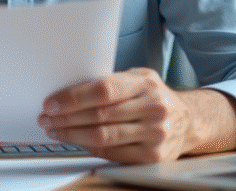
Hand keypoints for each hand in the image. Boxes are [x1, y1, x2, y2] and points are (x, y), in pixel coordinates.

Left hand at [37, 67, 193, 162]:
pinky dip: (88, 148)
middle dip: (66, 118)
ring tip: (55, 130)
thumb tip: (71, 90)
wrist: (188, 121)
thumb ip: (111, 82)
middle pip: (99, 115)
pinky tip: (77, 141)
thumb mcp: (139, 78)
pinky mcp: (152, 156)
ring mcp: (154, 134)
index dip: (73, 97)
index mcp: (146, 83)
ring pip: (102, 137)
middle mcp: (153, 108)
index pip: (104, 90)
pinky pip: (111, 153)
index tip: (52, 102)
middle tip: (47, 117)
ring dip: (72, 135)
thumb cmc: (155, 97)